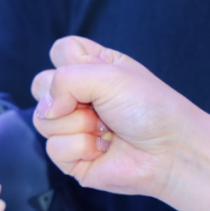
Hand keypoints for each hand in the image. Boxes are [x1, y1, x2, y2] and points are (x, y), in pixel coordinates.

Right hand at [31, 36, 204, 198]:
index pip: (59, 52)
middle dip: (67, 96)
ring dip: (78, 125)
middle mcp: (78, 97)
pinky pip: (53, 149)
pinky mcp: (71, 158)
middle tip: (98, 105)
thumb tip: (46, 108)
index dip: (70, 62)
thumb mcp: (109, 75)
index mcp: (92, 69)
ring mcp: (72, 128)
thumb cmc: (149, 108)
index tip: (97, 72)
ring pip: (43, 120)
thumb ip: (65, 79)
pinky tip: (103, 150)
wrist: (169, 150)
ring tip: (105, 130)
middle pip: (41, 86)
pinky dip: (81, 148)